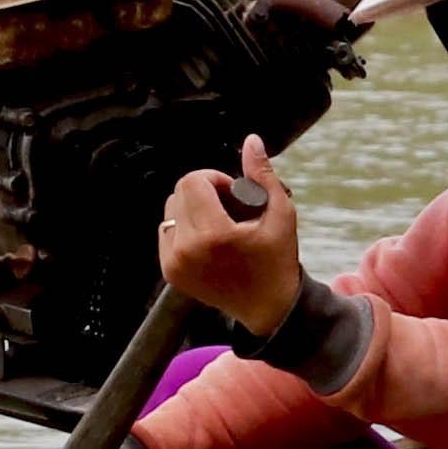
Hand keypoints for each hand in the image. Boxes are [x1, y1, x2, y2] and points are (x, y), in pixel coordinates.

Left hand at [159, 135, 298, 334]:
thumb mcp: (281, 215)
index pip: (193, 182)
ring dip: (191, 208)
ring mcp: (174, 263)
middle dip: (202, 191)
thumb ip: (263, 176)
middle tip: (227, 207)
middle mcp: (187, 250)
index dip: (214, 179)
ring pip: (170, 210)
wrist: (268, 308)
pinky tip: (206, 238)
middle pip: (178, 193)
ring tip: (217, 222)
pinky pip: (166, 231)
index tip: (233, 193)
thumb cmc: (277, 260)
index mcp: (214, 235)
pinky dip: (183, 227)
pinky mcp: (169, 271)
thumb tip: (251, 140)